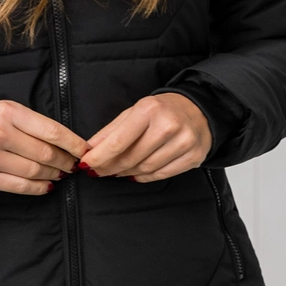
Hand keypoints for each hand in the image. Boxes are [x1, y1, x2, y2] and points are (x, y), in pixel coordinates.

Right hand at [0, 100, 88, 194]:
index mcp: (8, 112)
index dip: (73, 143)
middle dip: (66, 161)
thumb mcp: (8, 112)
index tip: (84, 151)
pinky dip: (40, 187)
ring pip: (35, 171)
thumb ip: (35, 124)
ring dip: (54, 174)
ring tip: (60, 173)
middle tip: (73, 165)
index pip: (51, 130)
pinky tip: (47, 185)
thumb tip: (69, 144)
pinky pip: (21, 186)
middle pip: (45, 153)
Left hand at [79, 92, 212, 181]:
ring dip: (126, 173)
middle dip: (109, 167)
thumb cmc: (162, 110)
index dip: (99, 157)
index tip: (85, 165)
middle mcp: (168, 125)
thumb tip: (90, 150)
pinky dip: (144, 177)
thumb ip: (111, 131)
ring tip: (117, 170)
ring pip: (145, 169)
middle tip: (98, 171)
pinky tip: (136, 173)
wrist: (199, 109)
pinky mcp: (193, 157)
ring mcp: (183, 142)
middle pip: (130, 158)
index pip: (118, 141)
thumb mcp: (134, 111)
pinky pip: (161, 175)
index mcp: (149, 110)